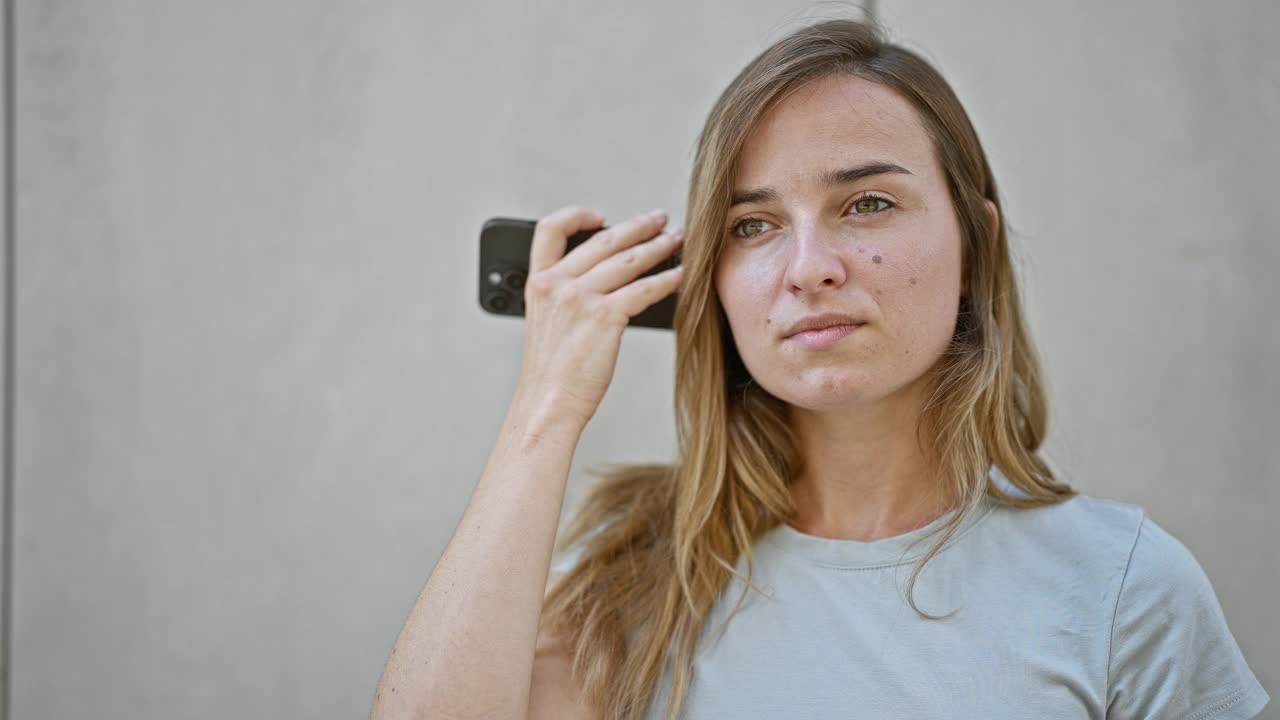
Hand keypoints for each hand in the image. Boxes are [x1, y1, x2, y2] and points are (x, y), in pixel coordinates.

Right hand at [512, 205, 684, 428]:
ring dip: (659, 246)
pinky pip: (644, 289)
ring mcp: (580, 298)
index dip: (576, 216)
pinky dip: (668, 279)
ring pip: (628, 259)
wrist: (547, 405)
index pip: (550, 229)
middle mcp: (557, 284)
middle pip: (603, 240)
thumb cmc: (550, 375)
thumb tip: (603, 282)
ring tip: (677, 240)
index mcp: (538, 283)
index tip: (600, 217)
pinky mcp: (605, 316)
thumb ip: (564, 298)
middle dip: (638, 226)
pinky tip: (681, 276)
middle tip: (659, 220)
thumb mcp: (545, 324)